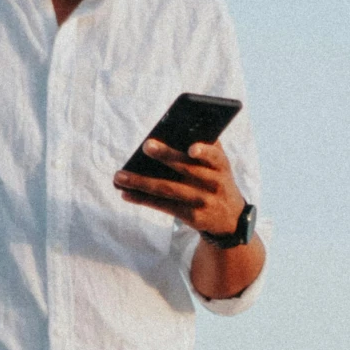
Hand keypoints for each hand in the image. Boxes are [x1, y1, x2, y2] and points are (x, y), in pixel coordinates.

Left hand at [114, 138, 246, 238]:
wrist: (230, 219)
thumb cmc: (217, 181)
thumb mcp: (220, 166)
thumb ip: (206, 148)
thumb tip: (178, 129)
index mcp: (221, 166)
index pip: (215, 158)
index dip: (205, 153)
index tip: (191, 148)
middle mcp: (214, 184)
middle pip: (186, 170)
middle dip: (166, 156)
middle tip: (145, 146)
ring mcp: (201, 202)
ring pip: (168, 189)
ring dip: (141, 182)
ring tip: (119, 176)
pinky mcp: (191, 216)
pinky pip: (163, 206)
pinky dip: (143, 199)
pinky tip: (126, 193)